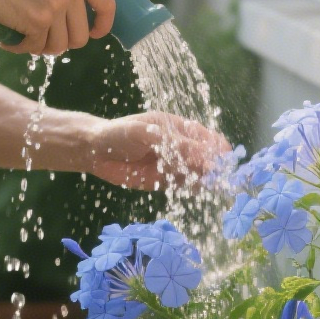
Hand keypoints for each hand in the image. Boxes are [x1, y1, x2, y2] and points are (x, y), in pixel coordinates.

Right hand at [0, 0, 117, 54]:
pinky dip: (22, 47)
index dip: (102, 26)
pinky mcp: (38, 20)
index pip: (108, 6)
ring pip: (60, 46)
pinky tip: (11, 36)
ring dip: (41, 46)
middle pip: (80, 36)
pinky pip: (38, 47)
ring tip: (25, 32)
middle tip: (41, 33)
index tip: (92, 33)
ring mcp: (56, 4)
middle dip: (61, 41)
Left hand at [87, 112, 229, 190]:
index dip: (216, 146)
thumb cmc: (119, 134)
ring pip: (197, 172)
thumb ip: (173, 144)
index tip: (224, 157)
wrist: (95, 152)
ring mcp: (172, 164)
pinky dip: (193, 188)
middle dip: (215, 165)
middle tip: (220, 175)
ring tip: (214, 184)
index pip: (204, 136)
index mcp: (177, 127)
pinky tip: (200, 191)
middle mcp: (179, 146)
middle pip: (205, 156)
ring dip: (207, 178)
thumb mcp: (146, 134)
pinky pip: (184, 185)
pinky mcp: (164, 181)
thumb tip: (202, 154)